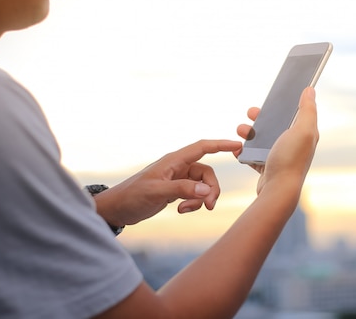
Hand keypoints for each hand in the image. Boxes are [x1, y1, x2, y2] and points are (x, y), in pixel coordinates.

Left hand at [94, 139, 241, 226]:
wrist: (117, 209)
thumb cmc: (132, 196)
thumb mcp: (156, 192)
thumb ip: (182, 190)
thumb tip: (207, 191)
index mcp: (174, 161)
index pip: (202, 148)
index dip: (221, 145)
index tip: (238, 146)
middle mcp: (178, 167)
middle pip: (207, 173)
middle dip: (211, 189)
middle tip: (208, 206)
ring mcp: (178, 179)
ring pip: (202, 185)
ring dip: (200, 199)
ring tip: (186, 210)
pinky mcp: (176, 190)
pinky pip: (195, 194)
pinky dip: (193, 203)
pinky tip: (181, 210)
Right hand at [236, 87, 318, 194]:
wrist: (278, 191)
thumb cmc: (290, 160)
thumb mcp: (302, 130)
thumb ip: (307, 109)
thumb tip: (310, 90)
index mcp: (304, 134)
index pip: (294, 113)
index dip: (283, 103)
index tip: (271, 97)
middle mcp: (294, 145)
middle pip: (276, 124)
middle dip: (261, 117)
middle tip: (250, 112)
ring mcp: (280, 156)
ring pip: (262, 139)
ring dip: (249, 133)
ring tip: (240, 131)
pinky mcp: (267, 167)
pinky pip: (252, 155)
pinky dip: (243, 151)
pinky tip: (237, 149)